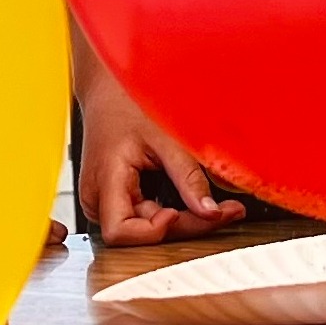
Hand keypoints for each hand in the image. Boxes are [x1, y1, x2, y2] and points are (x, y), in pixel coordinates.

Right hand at [79, 68, 245, 245]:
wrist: (111, 90)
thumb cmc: (128, 105)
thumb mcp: (165, 138)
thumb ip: (188, 178)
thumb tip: (211, 212)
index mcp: (105, 181)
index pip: (120, 232)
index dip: (152, 231)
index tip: (180, 213)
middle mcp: (97, 198)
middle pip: (141, 234)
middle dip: (186, 225)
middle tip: (227, 212)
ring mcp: (104, 201)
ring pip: (147, 228)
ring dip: (183, 221)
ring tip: (220, 207)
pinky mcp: (116, 199)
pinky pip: (146, 217)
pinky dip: (173, 212)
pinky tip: (197, 202)